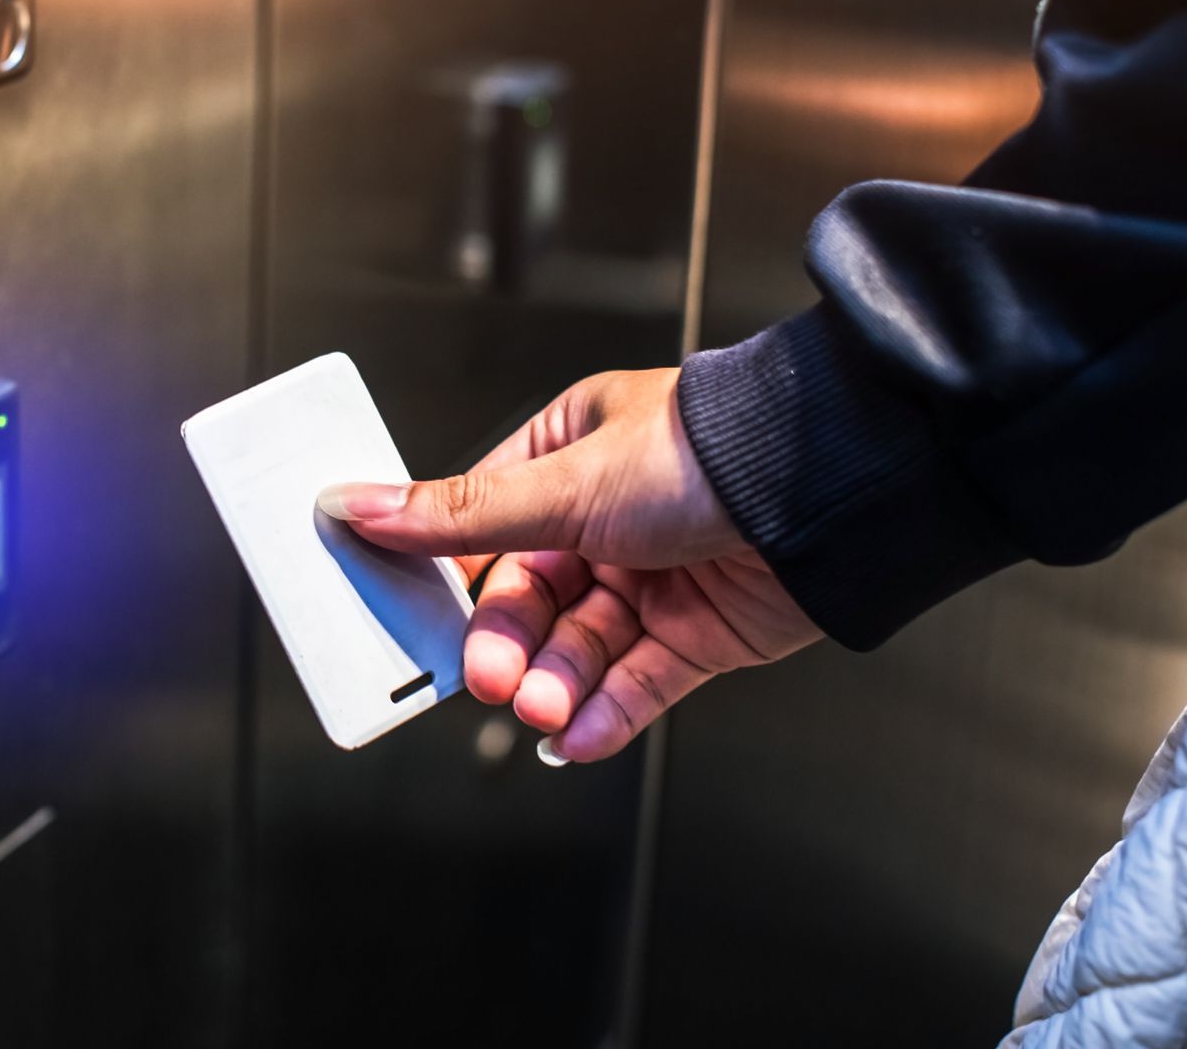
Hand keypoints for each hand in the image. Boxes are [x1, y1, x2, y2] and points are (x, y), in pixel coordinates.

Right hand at [317, 369, 822, 762]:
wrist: (825, 492)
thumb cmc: (706, 452)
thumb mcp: (561, 484)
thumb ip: (459, 516)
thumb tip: (361, 506)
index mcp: (568, 457)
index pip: (483, 528)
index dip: (449, 579)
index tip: (411, 620)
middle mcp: (608, 518)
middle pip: (529, 600)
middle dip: (508, 645)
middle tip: (491, 677)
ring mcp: (654, 578)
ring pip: (578, 649)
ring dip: (552, 684)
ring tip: (542, 707)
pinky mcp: (698, 634)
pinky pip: (635, 683)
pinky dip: (603, 713)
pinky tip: (575, 735)